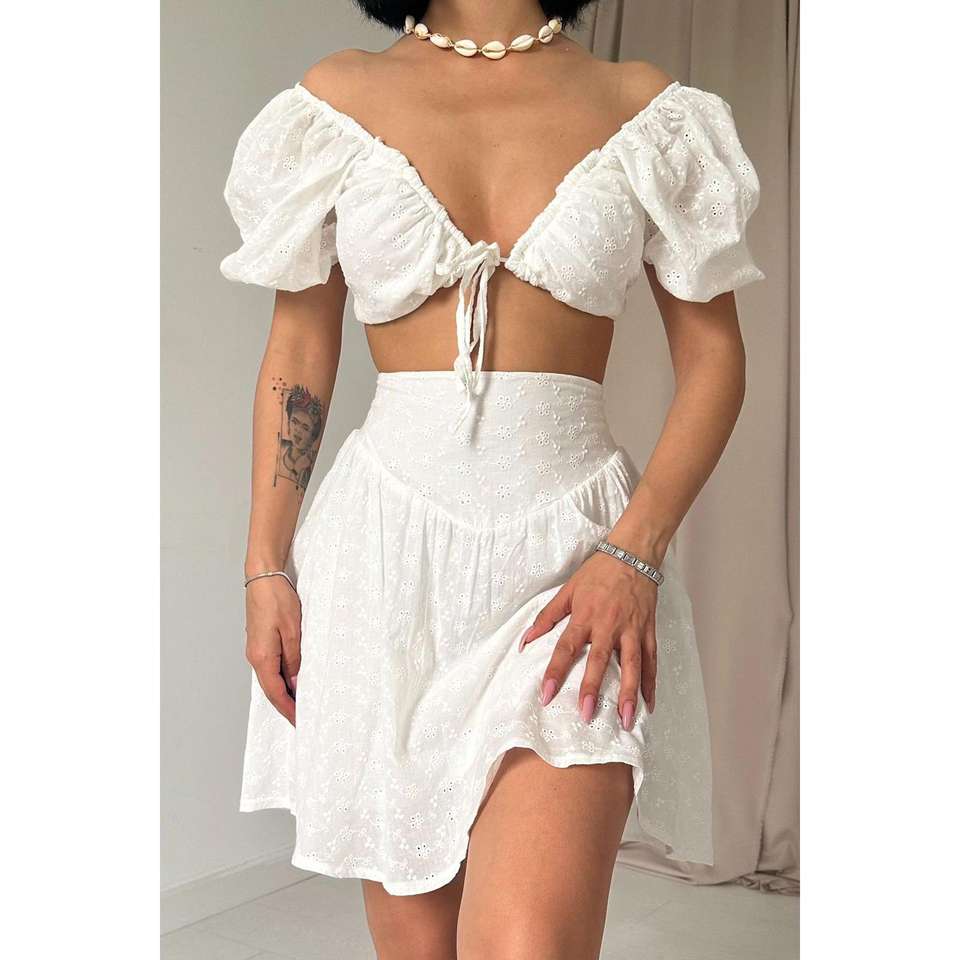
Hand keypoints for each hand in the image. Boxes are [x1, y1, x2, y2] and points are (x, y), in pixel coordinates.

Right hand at [245, 575, 300, 725]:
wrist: (263, 578)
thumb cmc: (277, 599)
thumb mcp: (293, 631)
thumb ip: (294, 659)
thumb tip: (296, 683)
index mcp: (262, 656)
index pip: (276, 692)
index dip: (288, 709)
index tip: (300, 721)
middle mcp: (255, 656)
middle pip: (271, 689)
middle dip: (286, 705)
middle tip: (302, 718)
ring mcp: (256, 649)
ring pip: (271, 678)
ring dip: (285, 691)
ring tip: (301, 702)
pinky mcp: (260, 642)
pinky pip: (271, 666)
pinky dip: (282, 677)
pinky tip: (293, 679)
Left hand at [519, 552, 657, 727]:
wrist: (633, 555)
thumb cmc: (598, 573)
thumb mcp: (567, 590)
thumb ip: (546, 617)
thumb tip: (525, 641)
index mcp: (585, 616)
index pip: (567, 648)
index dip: (555, 672)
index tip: (546, 694)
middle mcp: (609, 625)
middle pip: (600, 660)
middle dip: (593, 689)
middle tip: (587, 714)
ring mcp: (632, 629)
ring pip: (632, 665)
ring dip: (629, 694)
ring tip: (626, 720)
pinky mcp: (648, 630)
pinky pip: (651, 660)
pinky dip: (651, 683)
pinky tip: (648, 704)